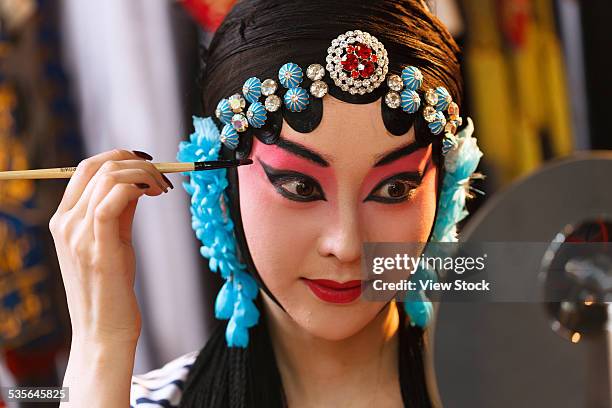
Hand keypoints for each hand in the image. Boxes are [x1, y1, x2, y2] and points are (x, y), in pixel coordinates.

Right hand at [49, 149, 172, 345]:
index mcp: (64, 220)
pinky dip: (136, 187)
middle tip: (161, 175)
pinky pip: (113, 200)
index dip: (118, 157)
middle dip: (134, 161)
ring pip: (108, 178)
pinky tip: (153, 194)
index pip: (85, 168)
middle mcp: (65, 223)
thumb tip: (137, 182)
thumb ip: (119, 211)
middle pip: (96, 167)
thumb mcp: (112, 241)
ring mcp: (78, 236)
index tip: (147, 164)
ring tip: (162, 188)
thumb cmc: (111, 288)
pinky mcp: (98, 248)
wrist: (104, 331)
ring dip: (143, 174)